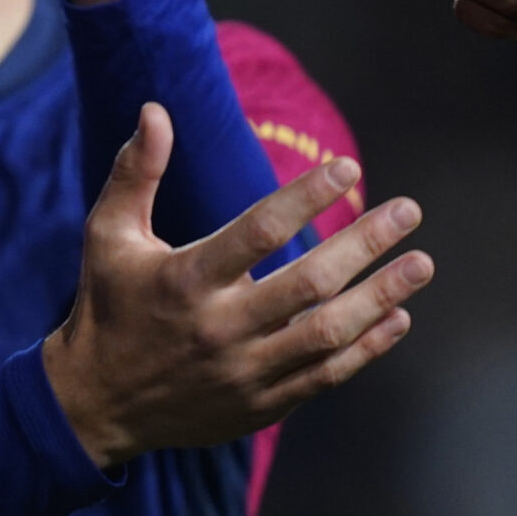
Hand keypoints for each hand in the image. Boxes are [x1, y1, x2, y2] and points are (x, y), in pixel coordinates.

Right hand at [46, 104, 429, 466]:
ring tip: (421, 263)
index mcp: (185, 280)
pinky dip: (367, 347)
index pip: (259, 231)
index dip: (307, 196)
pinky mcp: (260, 405)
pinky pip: (325, 376)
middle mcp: (220, 328)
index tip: (347, 169)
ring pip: (328, 333)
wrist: (95, 404)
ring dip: (381, 296)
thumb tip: (156, 110)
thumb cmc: (107, 306)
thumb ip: (135, 173)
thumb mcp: (107, 235)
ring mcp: (244, 372)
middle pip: (310, 283)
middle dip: (365, 243)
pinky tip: (397, 317)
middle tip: (408, 211)